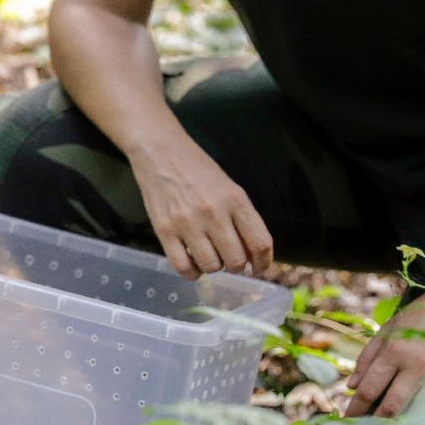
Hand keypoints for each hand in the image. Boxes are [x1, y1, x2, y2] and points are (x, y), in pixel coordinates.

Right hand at [129, 140, 272, 279]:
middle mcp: (214, 213)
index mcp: (235, 200)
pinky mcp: (164, 231)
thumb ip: (242, 218)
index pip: (260, 243)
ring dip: (214, 267)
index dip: (263, 263)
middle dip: (237, 266)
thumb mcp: (229, 187)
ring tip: (209, 256)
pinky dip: (192, 272)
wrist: (160, 152)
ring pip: (212, 266)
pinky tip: (192, 263)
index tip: (259, 268)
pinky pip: (183, 267)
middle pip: (236, 260)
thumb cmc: (198, 169)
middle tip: (230, 260)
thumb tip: (253, 254)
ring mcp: (187, 223)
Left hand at [345, 294, 424, 417]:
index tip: (347, 422)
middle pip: (392, 405)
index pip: (371, 388)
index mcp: (395, 350)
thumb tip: (351, 386)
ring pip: (418, 413)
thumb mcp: (390, 328)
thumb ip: (368, 356)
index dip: (357, 408)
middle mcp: (417, 365)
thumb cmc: (422, 315)